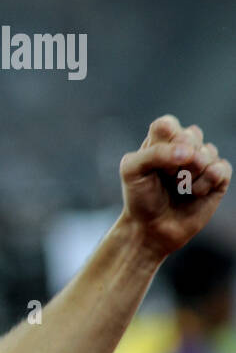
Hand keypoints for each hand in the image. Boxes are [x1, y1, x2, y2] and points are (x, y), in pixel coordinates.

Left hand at [119, 114, 230, 258]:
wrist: (152, 228)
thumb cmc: (140, 197)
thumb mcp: (132, 171)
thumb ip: (153, 153)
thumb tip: (189, 152)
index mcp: (160, 139)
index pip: (168, 124)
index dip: (163, 145)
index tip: (153, 164)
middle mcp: (184, 145)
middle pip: (191, 135)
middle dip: (176, 162)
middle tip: (166, 177)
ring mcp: (203, 161)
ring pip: (208, 152)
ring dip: (190, 175)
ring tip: (179, 187)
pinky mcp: (218, 178)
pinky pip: (221, 169)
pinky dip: (206, 183)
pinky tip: (195, 193)